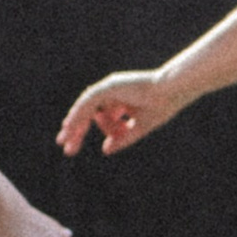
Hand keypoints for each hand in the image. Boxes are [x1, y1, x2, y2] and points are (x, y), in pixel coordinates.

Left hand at [57, 70, 179, 158]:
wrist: (172, 92)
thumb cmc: (162, 106)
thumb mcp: (139, 128)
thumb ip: (122, 138)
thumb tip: (105, 149)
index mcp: (121, 101)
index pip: (99, 117)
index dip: (87, 131)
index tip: (74, 146)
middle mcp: (113, 93)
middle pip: (88, 113)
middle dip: (76, 130)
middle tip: (65, 147)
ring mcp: (110, 88)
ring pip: (85, 108)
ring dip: (74, 125)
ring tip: (64, 141)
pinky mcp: (110, 87)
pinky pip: (89, 102)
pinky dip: (79, 115)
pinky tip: (69, 127)